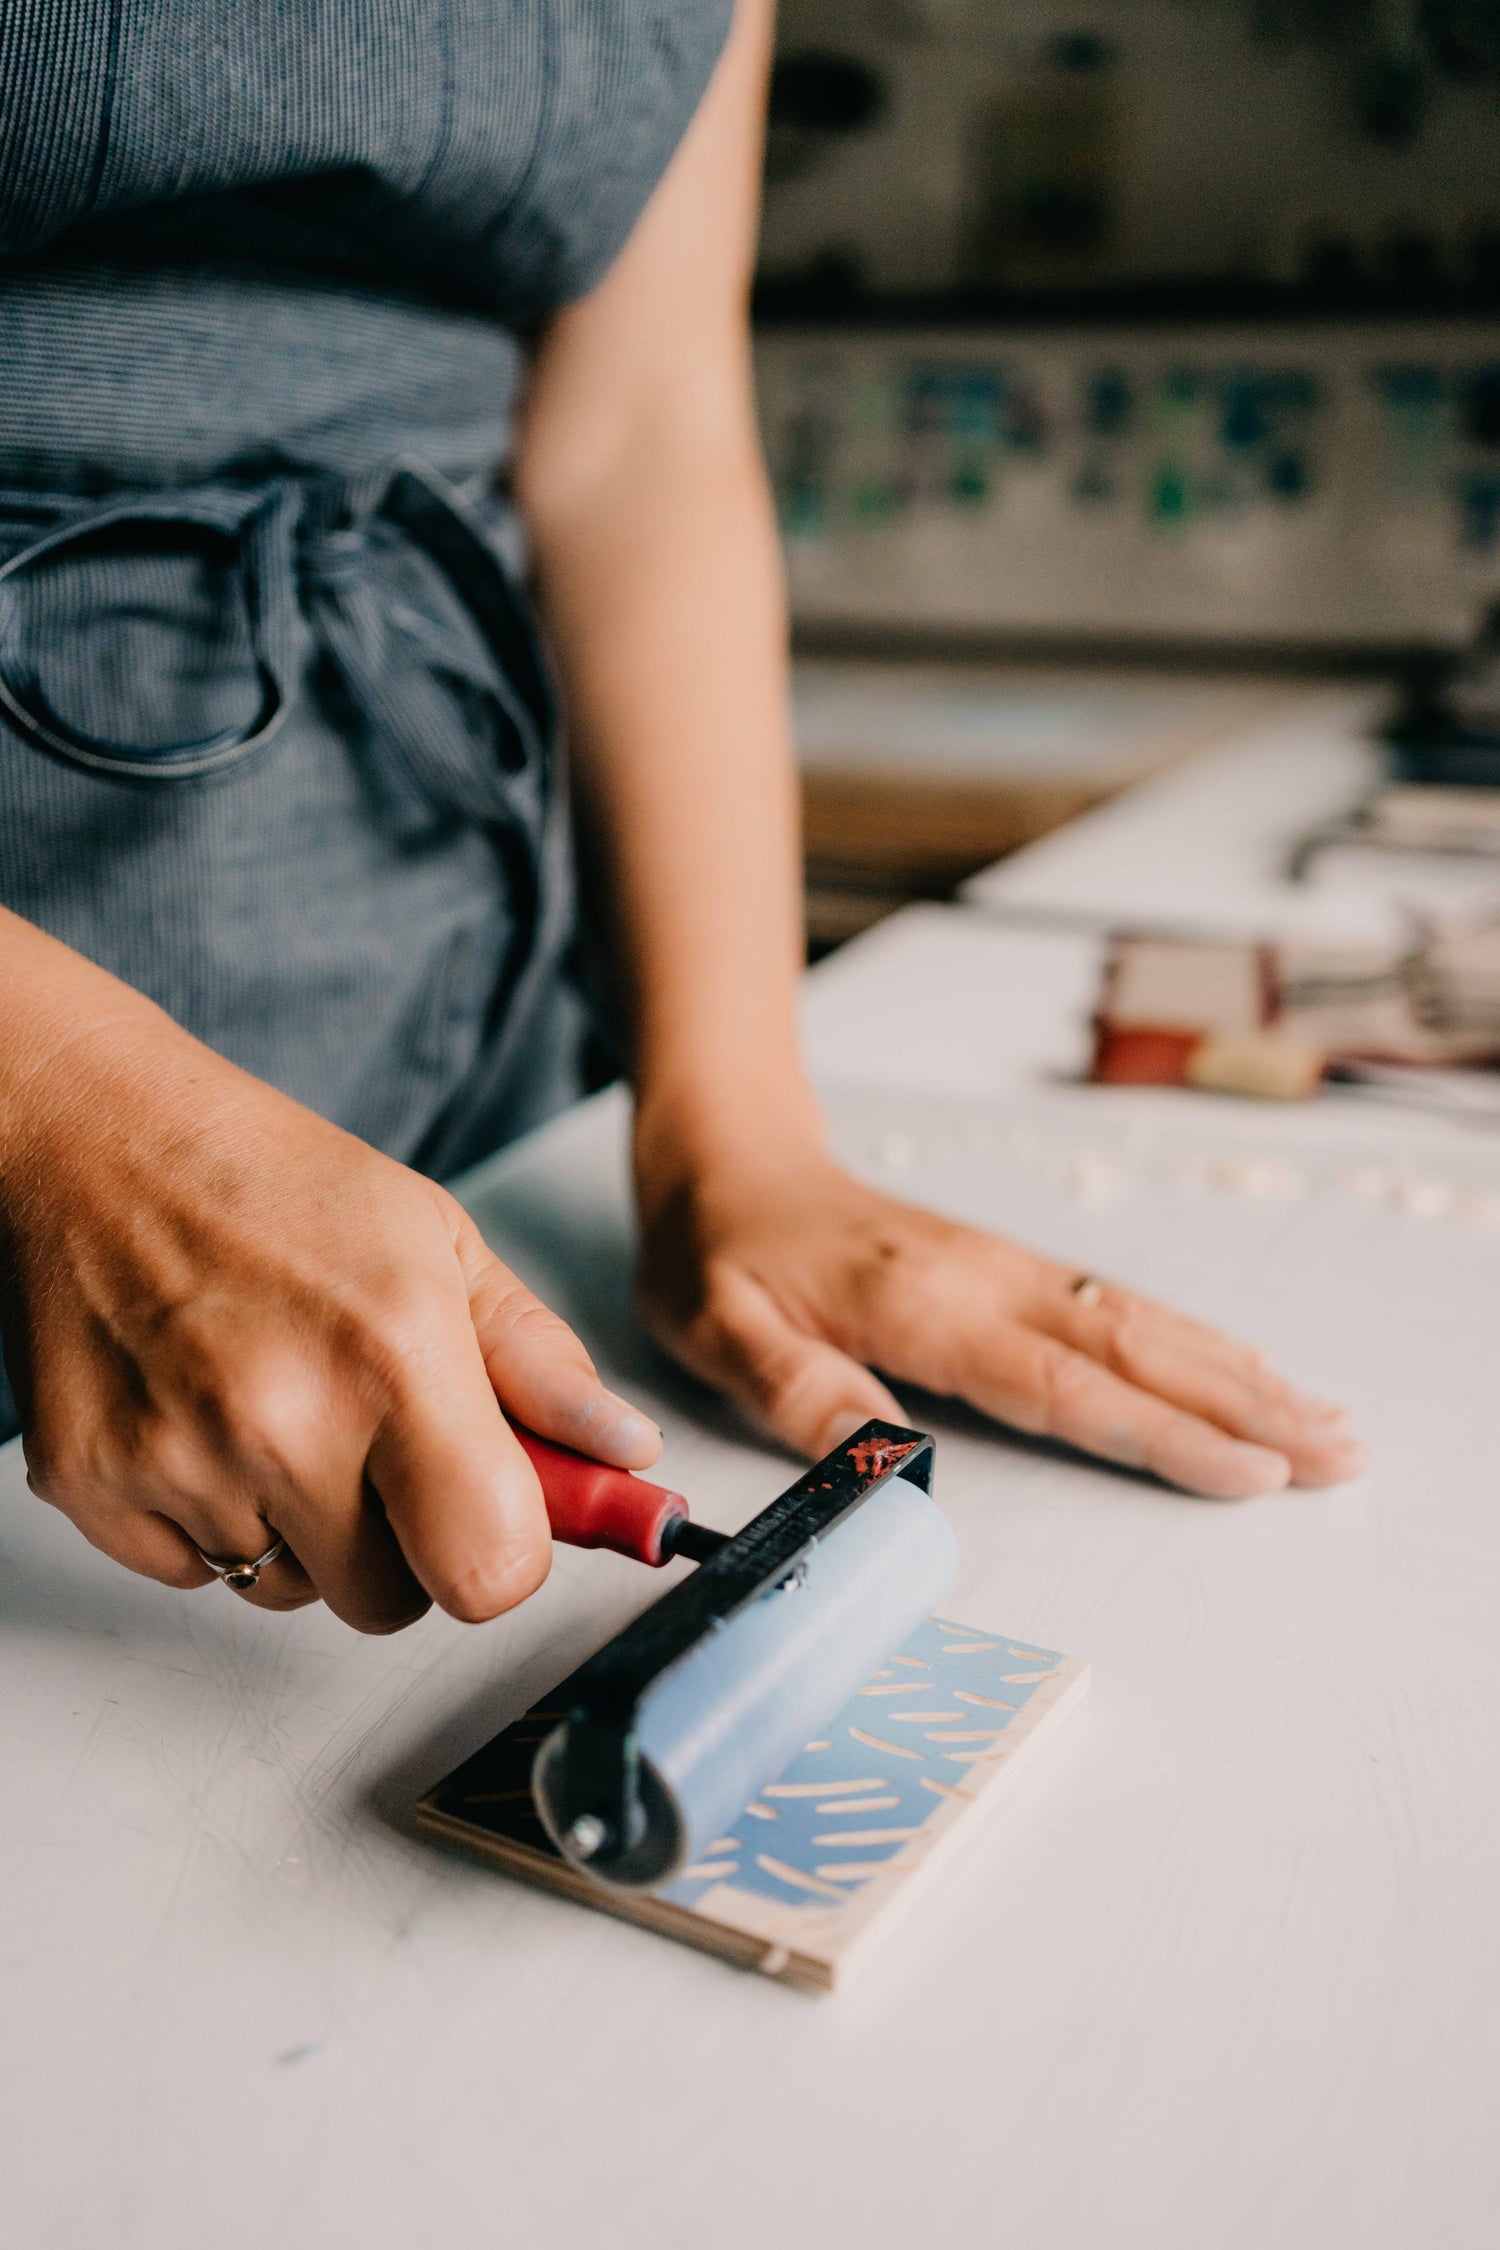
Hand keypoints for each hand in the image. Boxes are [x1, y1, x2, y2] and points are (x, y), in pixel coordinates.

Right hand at [1, 993, 659, 1631]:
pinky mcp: (90, 1484)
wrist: (103, 1140)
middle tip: (374, 1444)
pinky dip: (209, 1521)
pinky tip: (205, 1420)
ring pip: (286, 1592)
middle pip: (387, 1604)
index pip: (490, 1571)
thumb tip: (624, 1453)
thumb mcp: (441, 1246)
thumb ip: (542, 1365)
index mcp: (395, 1357)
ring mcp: (175, 1460)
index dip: (504, 1555)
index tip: (495, 1516)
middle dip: (400, 1546)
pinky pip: (190, 1575)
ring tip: (278, 1408)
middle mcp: (281, 1420)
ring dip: (300, 1532)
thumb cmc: (276, 1185)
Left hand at [636, 1144, 1365, 1499]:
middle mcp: (987, 1281)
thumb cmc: (720, 1253)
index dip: (1162, 1433)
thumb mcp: (718, 1330)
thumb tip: (888, 1461)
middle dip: (1244, 1405)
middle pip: (1135, 1350)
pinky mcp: (1010, 1267)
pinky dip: (1195, 1338)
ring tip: (1329, 1420)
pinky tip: (1243, 1366)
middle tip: (1338, 1454)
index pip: (1064, 1384)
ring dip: (1239, 1373)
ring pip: (1143, 1323)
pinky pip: (1120, 1305)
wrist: (731, 1158)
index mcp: (925, 1306)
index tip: (1250, 1471)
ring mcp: (1007, 1269)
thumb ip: (800, 1392)